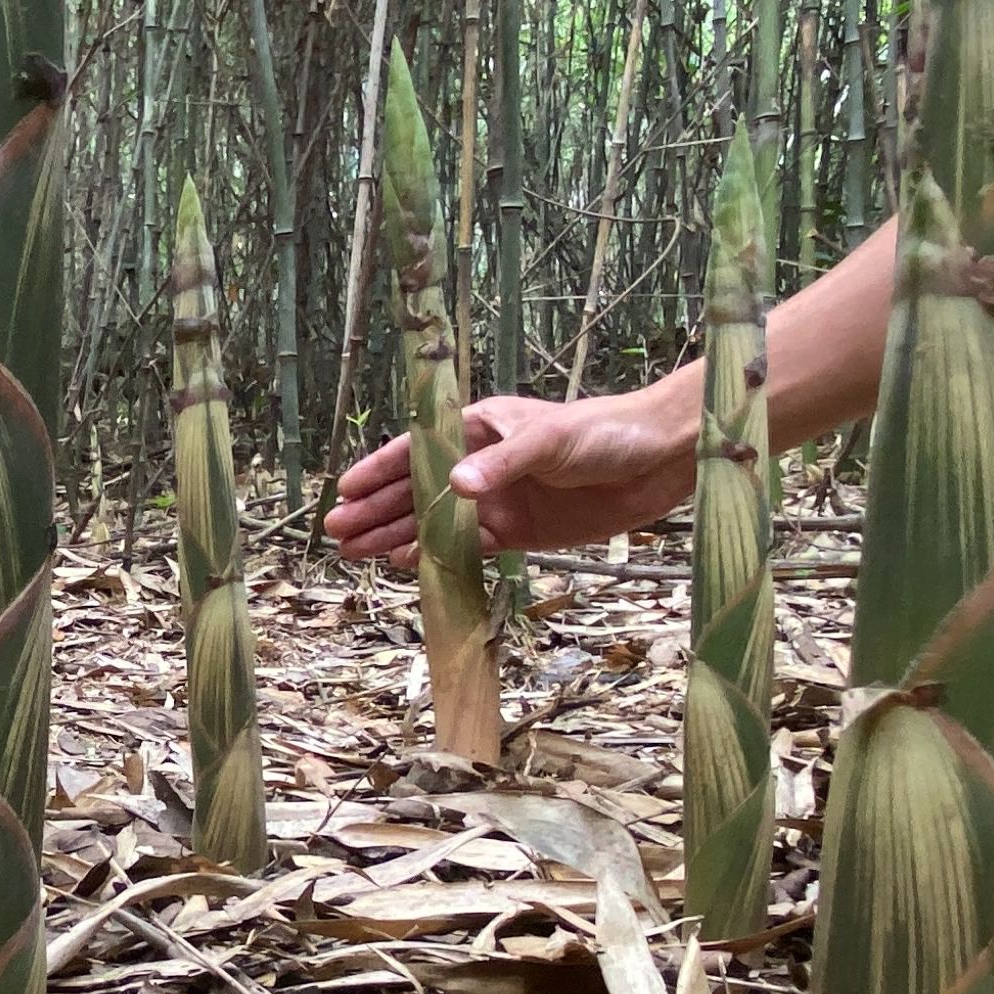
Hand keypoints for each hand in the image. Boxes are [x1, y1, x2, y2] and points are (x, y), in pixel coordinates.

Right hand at [323, 389, 702, 560]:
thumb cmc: (602, 432)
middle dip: (375, 510)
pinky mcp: (518, 532)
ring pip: (434, 522)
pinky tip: (403, 565)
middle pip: (416, 490)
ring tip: (354, 554)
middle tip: (336, 534)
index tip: (345, 491)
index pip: (417, 450)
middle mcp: (481, 464)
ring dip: (395, 536)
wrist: (657, 460)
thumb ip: (500, 465)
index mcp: (480, 428)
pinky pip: (468, 547)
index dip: (378, 471)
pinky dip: (435, 556)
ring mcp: (498, 500)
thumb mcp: (548, 440)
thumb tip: (453, 488)